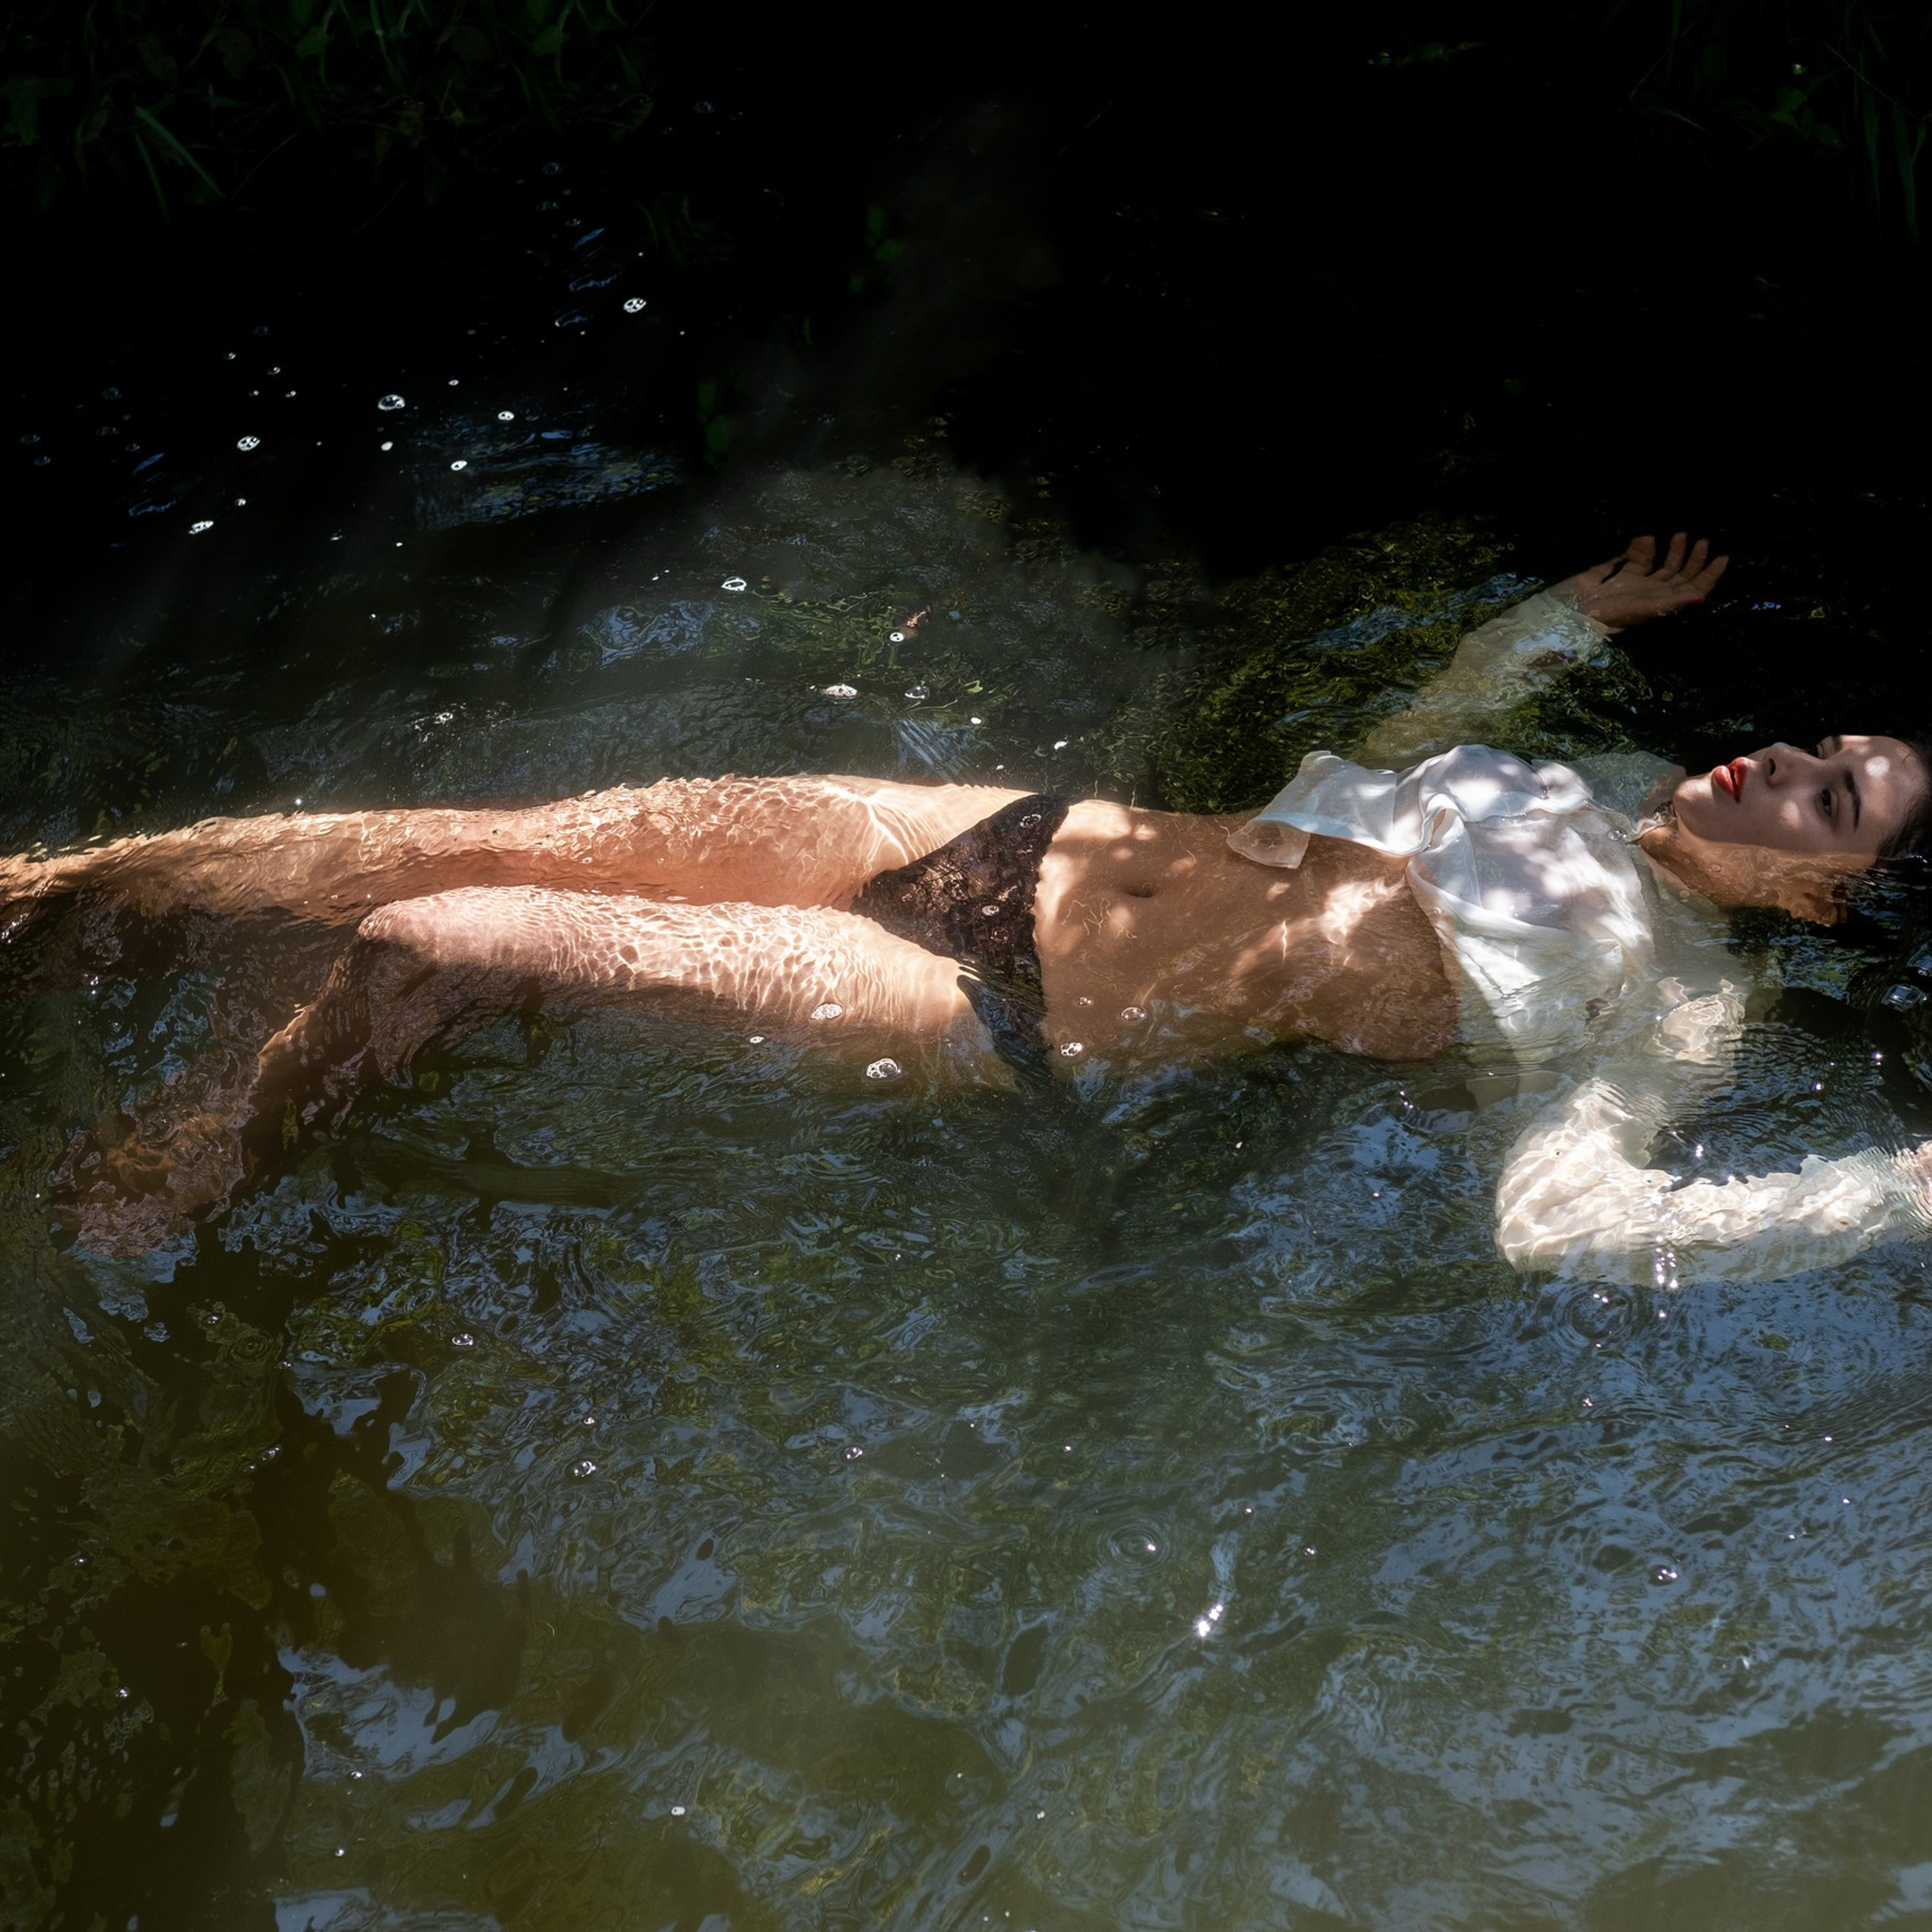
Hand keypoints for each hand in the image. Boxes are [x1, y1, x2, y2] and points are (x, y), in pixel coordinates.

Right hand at [1571, 532, 1728, 635]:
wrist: (1573, 611)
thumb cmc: (1607, 614)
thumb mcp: (1641, 609)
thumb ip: (1669, 603)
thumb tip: (1701, 598)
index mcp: (1661, 604)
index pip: (1692, 590)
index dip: (1709, 576)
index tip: (1722, 558)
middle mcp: (1652, 594)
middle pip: (1681, 576)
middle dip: (1695, 559)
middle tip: (1702, 541)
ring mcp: (1637, 584)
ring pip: (1664, 566)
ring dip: (1675, 551)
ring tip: (1681, 534)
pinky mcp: (1620, 575)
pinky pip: (1638, 559)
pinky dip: (1643, 547)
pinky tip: (1644, 539)